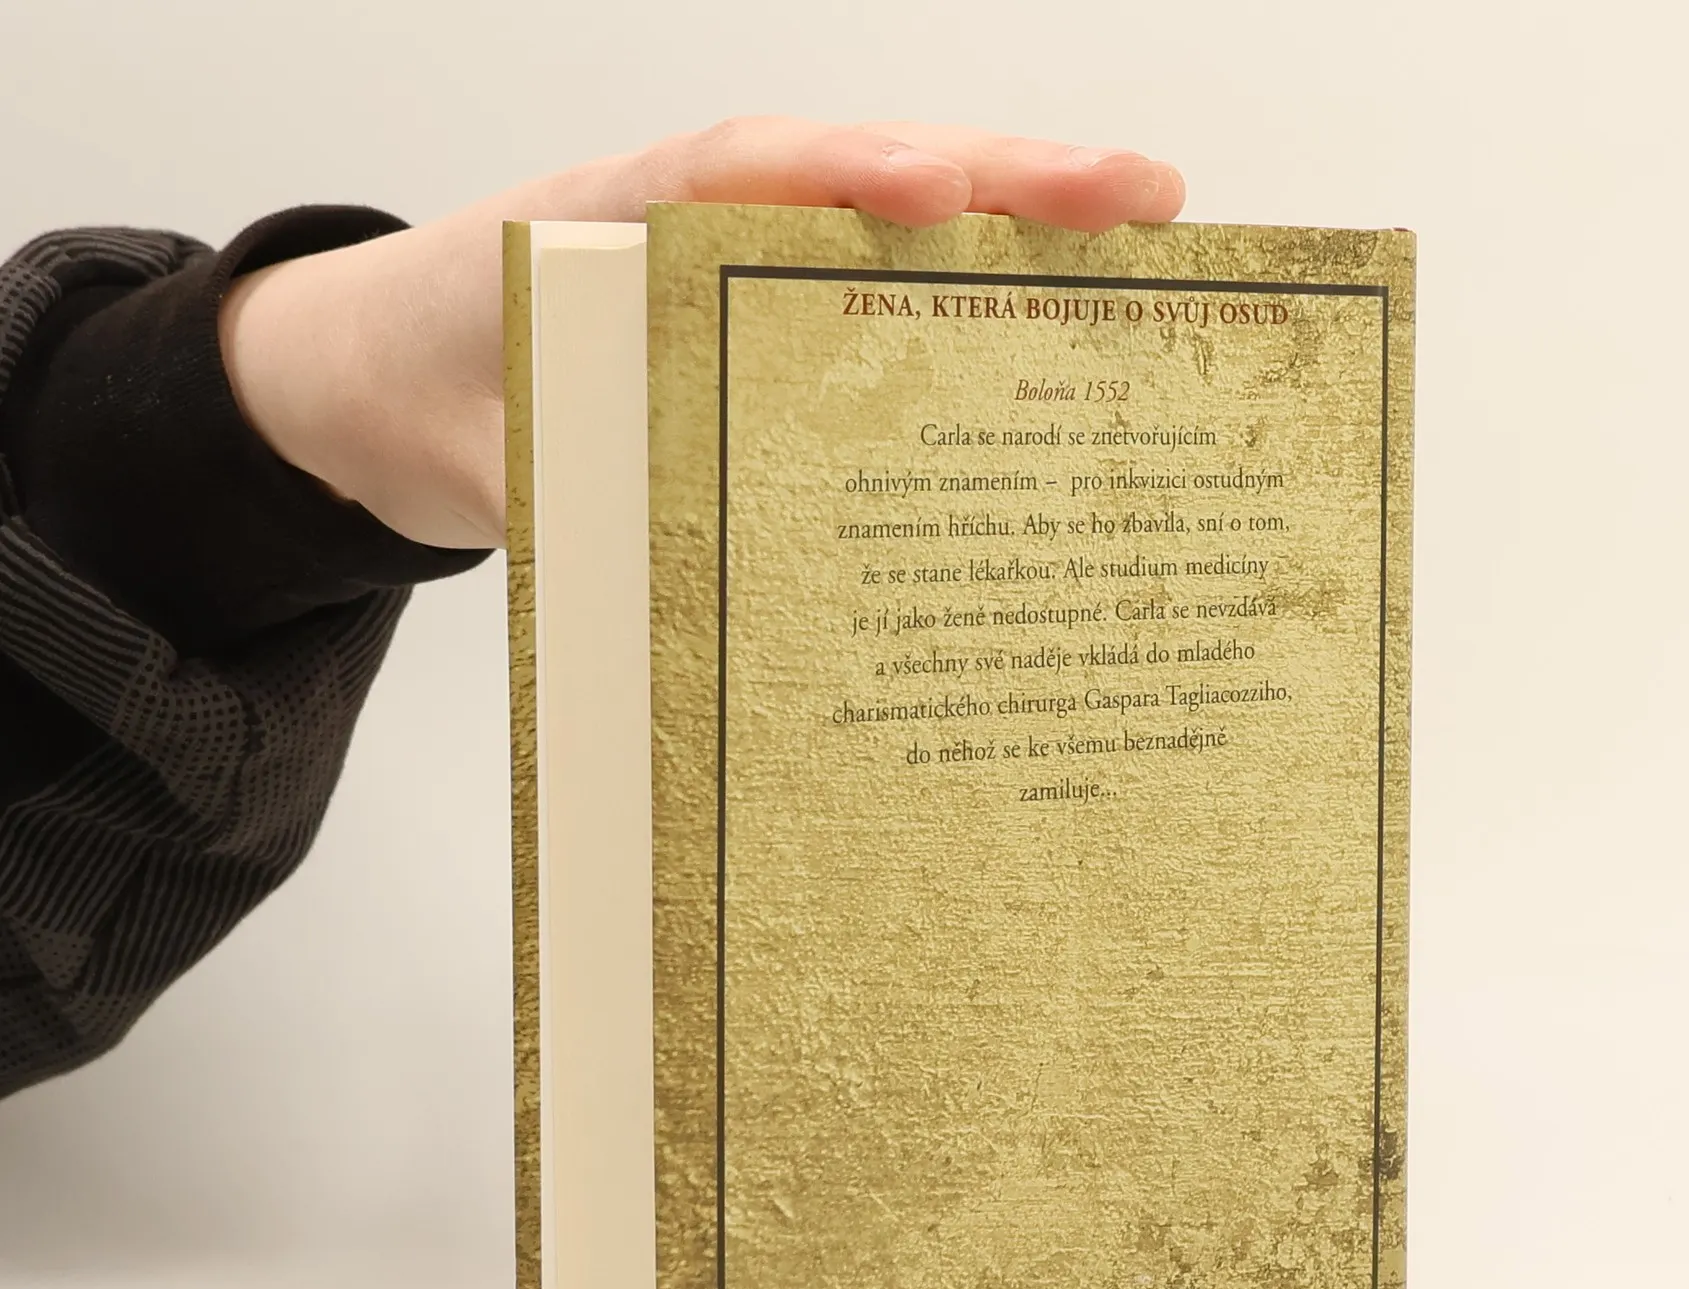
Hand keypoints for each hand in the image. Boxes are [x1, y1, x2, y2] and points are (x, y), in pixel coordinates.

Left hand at [218, 120, 1185, 549]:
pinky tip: (1052, 339)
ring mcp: (749, 267)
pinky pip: (877, 305)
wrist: (389, 385)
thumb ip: (566, 488)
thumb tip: (681, 559)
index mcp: (622, 218)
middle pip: (868, 178)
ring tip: (1142, 243)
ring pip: (896, 235)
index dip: (847, 179)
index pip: (748, 172)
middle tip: (1141, 196)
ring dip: (1017, 237)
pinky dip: (967, 314)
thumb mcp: (486, 453)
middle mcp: (708, 222)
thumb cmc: (438, 384)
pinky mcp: (771, 331)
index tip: (937, 195)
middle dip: (1006, 184)